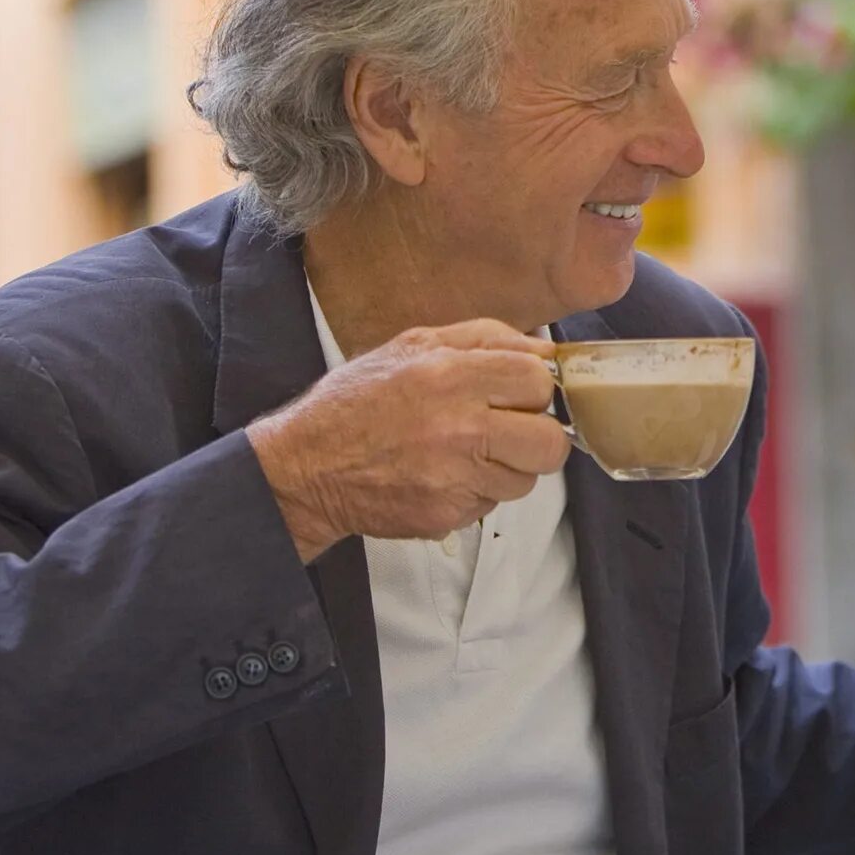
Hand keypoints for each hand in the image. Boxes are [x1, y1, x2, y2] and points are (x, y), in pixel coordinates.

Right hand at [249, 321, 566, 561]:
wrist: (306, 466)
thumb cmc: (358, 401)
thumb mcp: (414, 345)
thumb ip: (486, 339)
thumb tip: (546, 351)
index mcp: (450, 375)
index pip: (537, 381)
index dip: (534, 387)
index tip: (519, 393)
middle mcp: (457, 428)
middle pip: (548, 442)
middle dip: (537, 436)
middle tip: (510, 430)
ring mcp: (453, 478)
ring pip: (525, 480)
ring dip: (508, 468)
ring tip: (469, 453)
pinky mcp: (446, 515)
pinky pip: (491, 505)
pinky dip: (477, 493)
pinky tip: (445, 476)